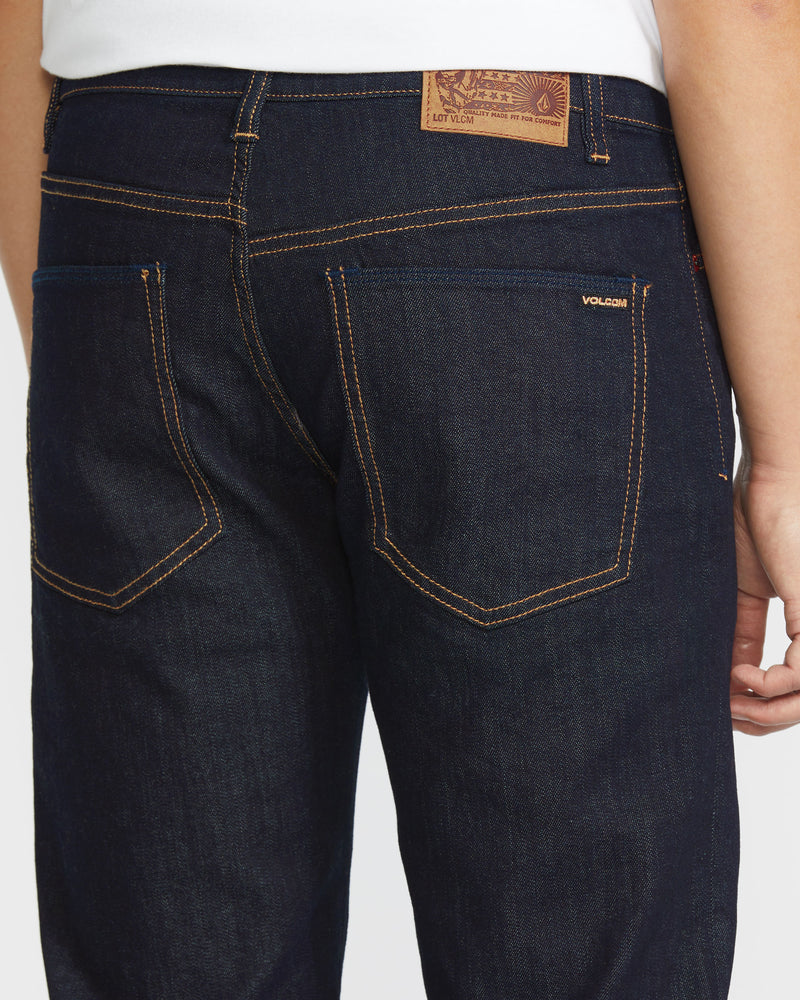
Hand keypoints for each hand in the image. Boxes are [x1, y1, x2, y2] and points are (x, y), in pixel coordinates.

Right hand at [729, 458, 799, 734]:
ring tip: (729, 703)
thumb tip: (731, 673)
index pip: (797, 687)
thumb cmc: (759, 520)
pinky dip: (768, 686)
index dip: (764, 707)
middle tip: (725, 715)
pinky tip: (738, 677)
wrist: (774, 479)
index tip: (724, 706)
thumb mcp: (747, 590)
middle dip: (764, 719)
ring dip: (766, 712)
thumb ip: (743, 631)